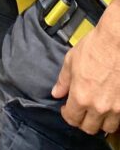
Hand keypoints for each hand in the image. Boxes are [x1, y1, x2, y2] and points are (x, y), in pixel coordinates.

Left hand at [52, 0, 119, 135]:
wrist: (115, 41)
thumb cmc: (93, 47)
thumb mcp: (71, 61)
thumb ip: (63, 81)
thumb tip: (56, 93)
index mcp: (80, 97)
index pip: (72, 119)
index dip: (67, 114)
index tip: (66, 108)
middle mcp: (98, 107)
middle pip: (89, 128)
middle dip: (82, 121)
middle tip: (80, 111)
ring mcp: (114, 107)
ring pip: (106, 128)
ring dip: (99, 122)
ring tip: (95, 111)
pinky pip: (118, 120)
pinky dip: (112, 117)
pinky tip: (108, 107)